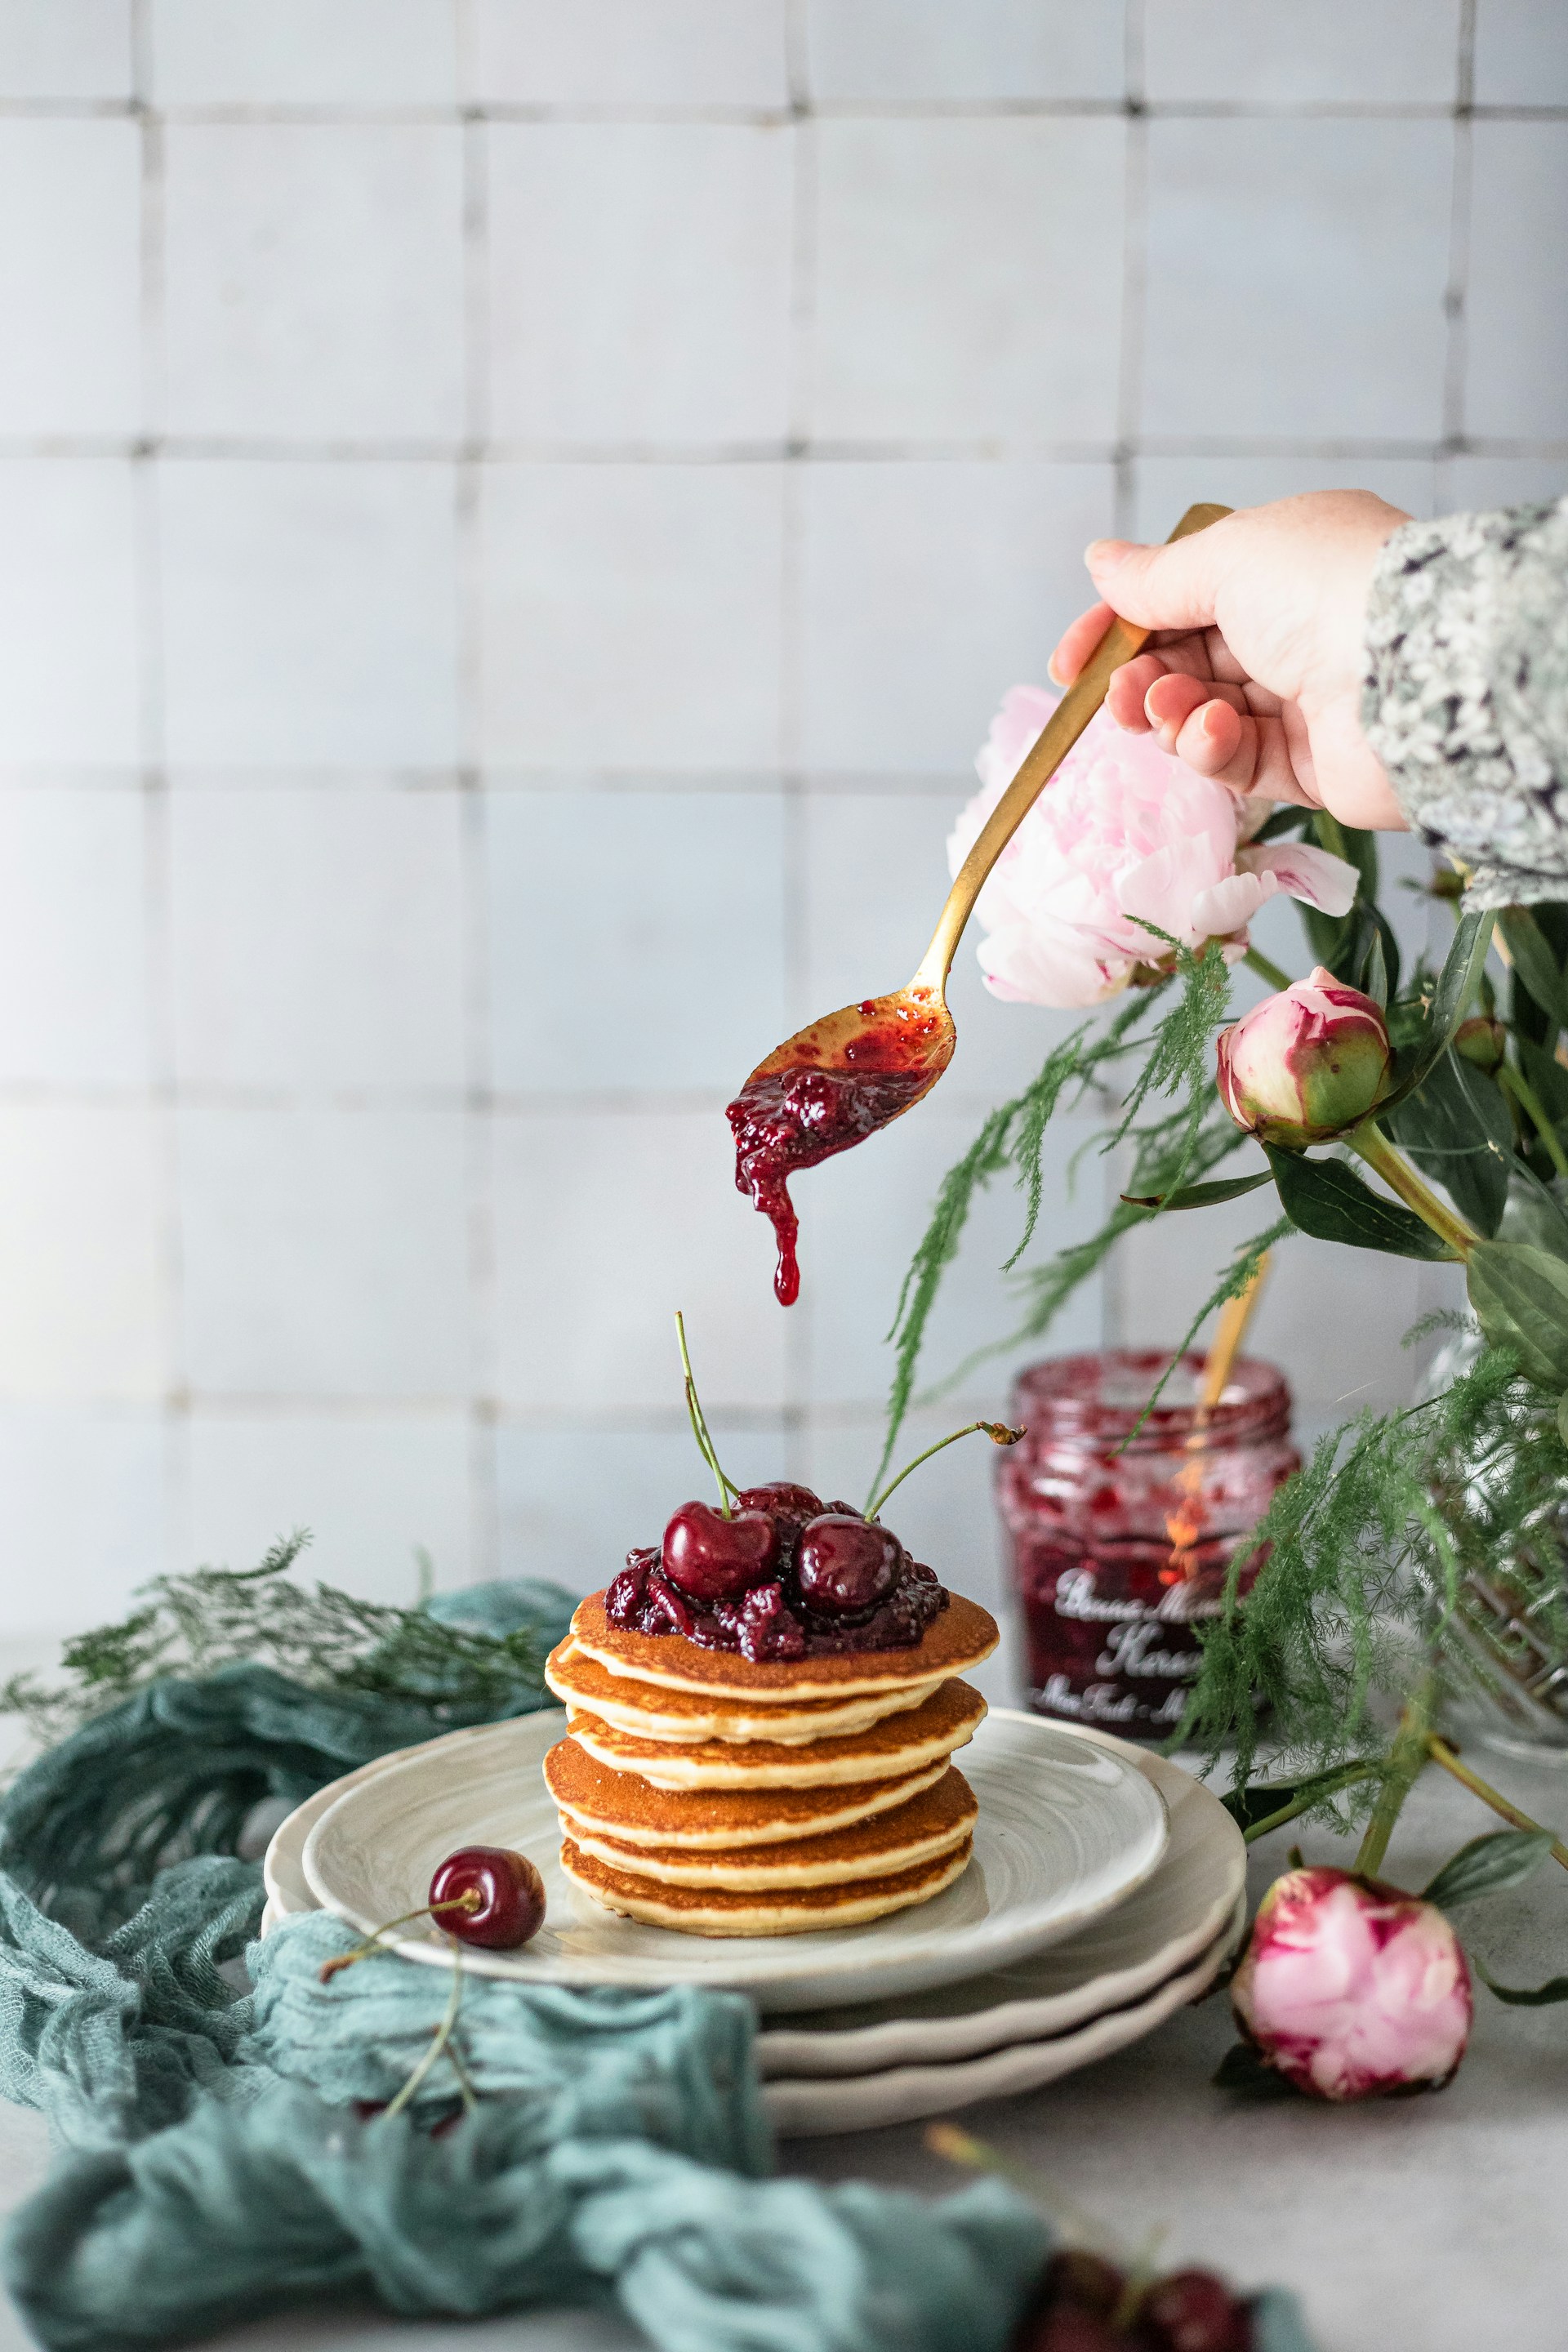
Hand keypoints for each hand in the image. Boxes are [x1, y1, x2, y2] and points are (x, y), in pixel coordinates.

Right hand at [1050, 491, 1411, 831]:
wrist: (1416, 671)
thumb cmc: (1325, 587)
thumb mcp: (1225, 559)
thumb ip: (1155, 576)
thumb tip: (1098, 561)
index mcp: (1279, 565)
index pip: (1178, 598)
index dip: (1117, 630)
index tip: (1069, 664)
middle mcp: (1292, 629)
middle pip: (1182, 663)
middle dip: (1140, 681)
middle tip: (1120, 696)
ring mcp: (1301, 700)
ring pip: (1199, 716)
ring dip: (1170, 715)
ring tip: (1170, 709)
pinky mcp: (1309, 766)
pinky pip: (1235, 759)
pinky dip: (1210, 747)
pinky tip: (1211, 730)